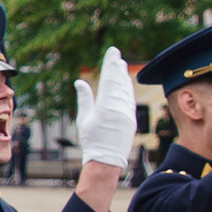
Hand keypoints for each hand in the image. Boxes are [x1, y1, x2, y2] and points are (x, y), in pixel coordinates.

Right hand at [75, 47, 137, 168]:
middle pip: (120, 82)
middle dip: (118, 68)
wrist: (107, 160)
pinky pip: (130, 99)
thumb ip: (85, 99)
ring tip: (122, 67)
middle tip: (117, 56)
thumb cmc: (92, 141)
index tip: (113, 52)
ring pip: (127, 90)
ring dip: (124, 77)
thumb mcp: (84, 119)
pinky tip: (127, 84)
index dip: (111, 64)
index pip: (110, 79)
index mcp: (106, 106)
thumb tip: (80, 82)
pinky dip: (128, 89)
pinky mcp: (132, 119)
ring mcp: (128, 113)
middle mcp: (120, 108)